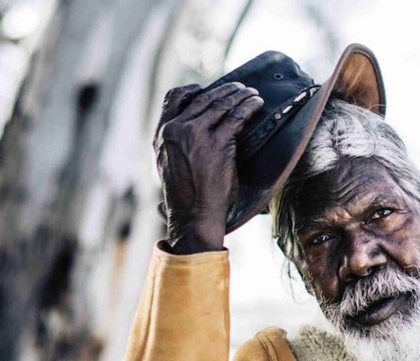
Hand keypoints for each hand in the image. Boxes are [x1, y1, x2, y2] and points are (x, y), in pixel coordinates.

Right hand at [153, 82, 263, 253]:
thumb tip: (188, 131)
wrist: (193, 214)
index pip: (174, 97)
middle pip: (203, 98)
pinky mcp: (217, 143)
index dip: (194, 89)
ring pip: (221, 104)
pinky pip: (237, 116)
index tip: (208, 89)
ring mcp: (196, 134)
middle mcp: (176, 129)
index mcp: (162, 133)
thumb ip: (175, 144)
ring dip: (240, 95)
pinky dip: (249, 106)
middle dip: (225, 90)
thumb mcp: (168, 164)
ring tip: (252, 94)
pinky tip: (257, 104)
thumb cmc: (185, 195)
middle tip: (240, 88)